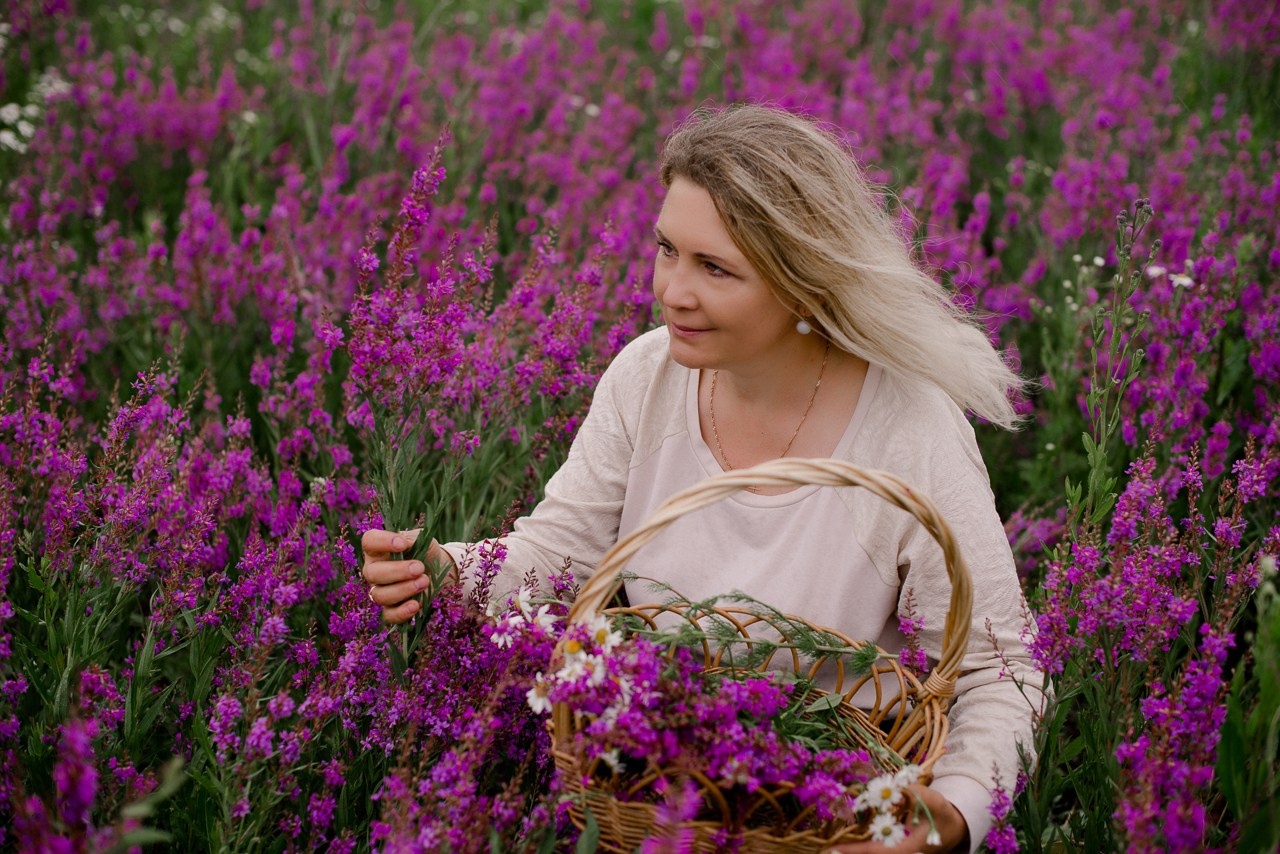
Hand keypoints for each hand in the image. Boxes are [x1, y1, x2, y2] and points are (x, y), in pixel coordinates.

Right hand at [360, 528, 456, 623]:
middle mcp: (374, 570)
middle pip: (373, 573)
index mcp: (378, 549)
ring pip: (380, 595)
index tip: (402, 544)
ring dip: (403, 589)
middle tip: (419, 568)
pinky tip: (415, 605)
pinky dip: (401, 612)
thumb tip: (405, 543)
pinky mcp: (391, 609)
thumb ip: (413, 539)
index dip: (382, 542)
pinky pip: (388, 615)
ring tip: (424, 581)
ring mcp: (380, 591)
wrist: (438, 571)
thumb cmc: (424, 552)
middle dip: (397, 571)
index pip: (369, 541)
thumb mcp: (422, 540)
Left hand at [827, 784, 967, 852]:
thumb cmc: (943, 814)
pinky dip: (860, 842)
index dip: (857, 851)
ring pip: (872, 850)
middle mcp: (900, 851)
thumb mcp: (933, 801)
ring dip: (852, 847)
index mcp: (909, 848)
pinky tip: (844, 836)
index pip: (878, 851)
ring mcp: (896, 849)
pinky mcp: (893, 845)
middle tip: (823, 848)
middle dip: (848, 850)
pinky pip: (874, 845)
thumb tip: (894, 789)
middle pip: (871, 853)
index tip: (835, 849)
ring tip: (827, 845)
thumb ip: (916, 795)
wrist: (953, 826)